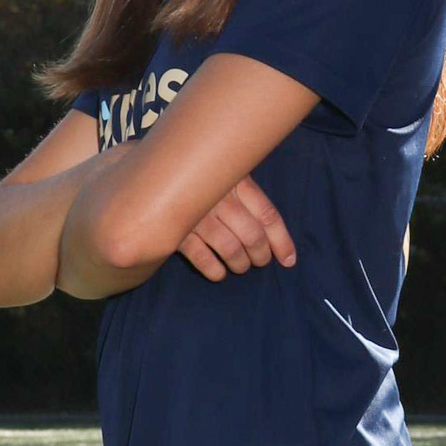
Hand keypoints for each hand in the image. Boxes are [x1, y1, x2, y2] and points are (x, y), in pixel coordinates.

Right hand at [178, 175, 295, 280]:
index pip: (268, 216)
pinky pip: (201, 257)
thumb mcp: (227, 175)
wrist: (157, 173)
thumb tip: (269, 231)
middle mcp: (220, 198)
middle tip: (260, 261)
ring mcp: (198, 215)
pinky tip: (219, 273)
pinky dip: (214, 270)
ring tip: (240, 266)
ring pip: (230, 248)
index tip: (288, 261)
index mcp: (237, 182)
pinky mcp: (177, 230)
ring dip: (240, 264)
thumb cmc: (201, 176)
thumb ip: (246, 194)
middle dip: (260, 255)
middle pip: (252, 235)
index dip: (282, 242)